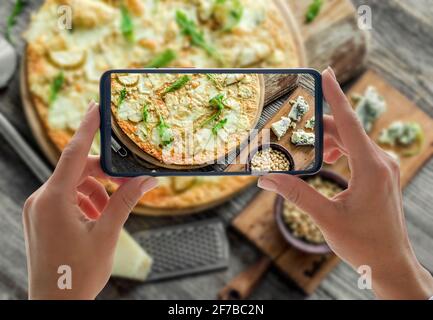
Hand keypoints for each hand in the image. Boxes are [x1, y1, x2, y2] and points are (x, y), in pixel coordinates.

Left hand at [23, 102, 157, 299]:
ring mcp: (38, 210)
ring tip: (113, 210)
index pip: (72, 154)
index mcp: (53, 200)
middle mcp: (40, 200)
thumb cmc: (77, 275)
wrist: (56, 305)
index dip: (88, 128)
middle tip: (128, 181)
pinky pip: (66, 198)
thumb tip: (146, 180)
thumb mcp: (108, 234)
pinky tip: (99, 216)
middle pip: (77, 171)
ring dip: (97, 191)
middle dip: (104, 174)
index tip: (97, 106)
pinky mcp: (41, 218)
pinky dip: (86, 201)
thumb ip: (126, 201)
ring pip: (73, 185)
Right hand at [257, 68, 432, 298]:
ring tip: (306, 149)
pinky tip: (325, 160)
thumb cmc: (363, 244)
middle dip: (319, 126)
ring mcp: (384, 168)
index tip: (325, 72)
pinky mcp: (381, 175)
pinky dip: (338, 150)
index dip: (335, 96)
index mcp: (371, 168)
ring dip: (328, 140)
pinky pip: (358, 152)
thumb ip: (295, 193)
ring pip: (352, 141)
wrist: (391, 264)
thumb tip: (266, 178)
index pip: (350, 123)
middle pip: (347, 130)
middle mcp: (381, 162)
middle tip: (294, 125)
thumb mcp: (325, 217)